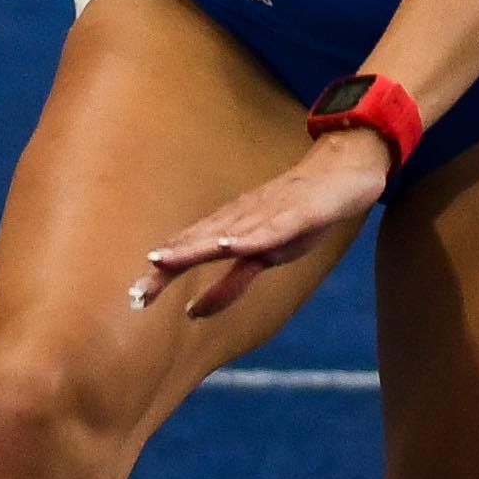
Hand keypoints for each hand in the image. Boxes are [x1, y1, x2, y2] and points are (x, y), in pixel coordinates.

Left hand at [129, 130, 392, 321]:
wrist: (344, 167)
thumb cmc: (300, 211)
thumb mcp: (265, 254)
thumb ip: (232, 281)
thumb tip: (194, 310)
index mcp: (231, 228)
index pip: (190, 250)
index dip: (164, 273)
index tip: (135, 296)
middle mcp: (243, 219)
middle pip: (200, 242)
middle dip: (169, 264)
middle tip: (139, 290)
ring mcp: (269, 214)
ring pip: (227, 233)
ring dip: (196, 247)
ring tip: (165, 261)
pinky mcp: (299, 213)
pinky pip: (272, 228)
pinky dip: (250, 237)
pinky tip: (230, 244)